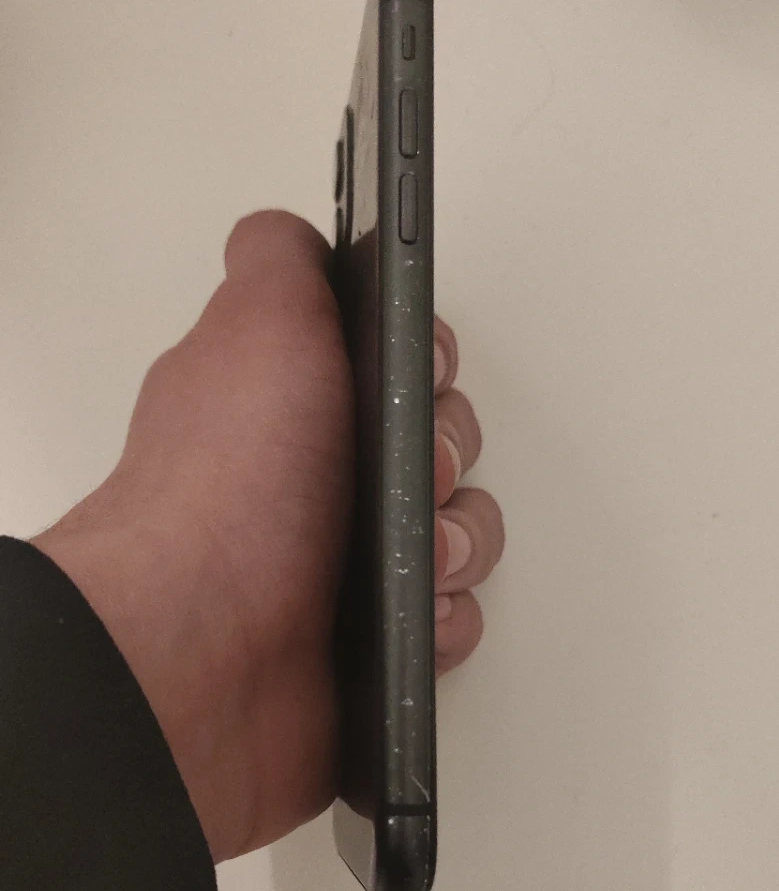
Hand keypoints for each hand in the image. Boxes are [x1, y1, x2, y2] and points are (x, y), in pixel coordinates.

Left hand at [34, 212, 503, 862]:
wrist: (205, 654)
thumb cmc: (228, 492)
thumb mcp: (258, 326)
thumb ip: (282, 263)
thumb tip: (292, 237)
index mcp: (287, 403)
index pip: (391, 361)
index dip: (425, 362)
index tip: (419, 374)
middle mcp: (312, 482)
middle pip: (441, 443)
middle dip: (452, 451)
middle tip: (419, 472)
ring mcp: (339, 567)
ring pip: (459, 533)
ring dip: (460, 539)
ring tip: (417, 560)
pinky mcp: (367, 645)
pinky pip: (451, 619)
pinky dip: (446, 617)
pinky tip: (411, 616)